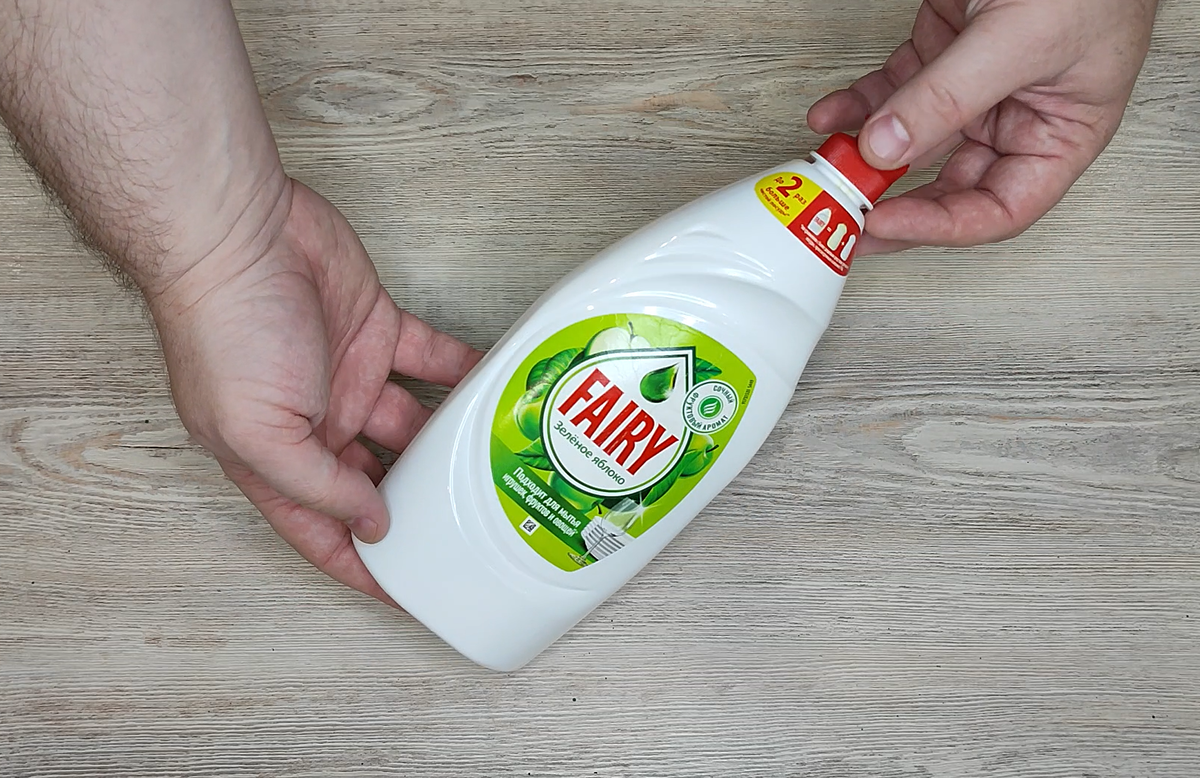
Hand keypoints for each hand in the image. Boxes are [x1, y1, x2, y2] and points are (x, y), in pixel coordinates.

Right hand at [149, 180, 481, 602]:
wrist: (238, 233)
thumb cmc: (225, 329)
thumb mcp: (258, 431)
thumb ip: (317, 485)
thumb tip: (371, 525)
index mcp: (275, 458)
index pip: (322, 531)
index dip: (361, 567)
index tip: (406, 596)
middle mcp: (315, 425)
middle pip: (375, 482)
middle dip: (417, 508)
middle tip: (470, 528)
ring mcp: (350, 376)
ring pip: (411, 426)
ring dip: (448, 444)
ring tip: (495, 465)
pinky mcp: (377, 329)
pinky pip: (433, 361)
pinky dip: (464, 374)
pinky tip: (497, 390)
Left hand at [808, 0, 1157, 254]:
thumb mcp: (1018, 41)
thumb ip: (950, 97)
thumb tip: (886, 147)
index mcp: (1060, 136)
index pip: (998, 210)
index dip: (939, 226)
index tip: (887, 223)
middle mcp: (1018, 120)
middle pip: (947, 185)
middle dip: (891, 203)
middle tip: (842, 221)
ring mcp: (975, 88)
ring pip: (911, 142)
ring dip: (864, 156)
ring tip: (826, 168)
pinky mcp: (942, 54)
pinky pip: (893, 94)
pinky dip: (857, 106)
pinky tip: (828, 116)